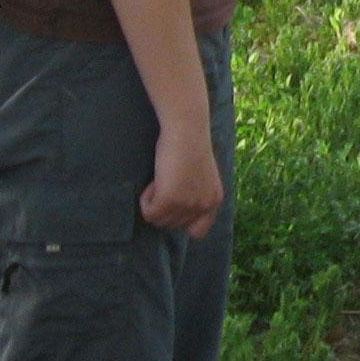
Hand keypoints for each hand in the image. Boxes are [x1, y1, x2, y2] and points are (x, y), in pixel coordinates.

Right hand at [142, 117, 225, 236]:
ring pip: (159, 221)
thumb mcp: (201, 175)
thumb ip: (196, 195)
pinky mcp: (169, 200)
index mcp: (214, 200)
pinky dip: (145, 200)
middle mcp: (204, 206)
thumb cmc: (190, 144)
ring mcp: (187, 205)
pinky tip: (154, 180)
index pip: (199, 232)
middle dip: (164, 207)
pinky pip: (148, 213)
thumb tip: (178, 214)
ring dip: (155, 201)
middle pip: (172, 226)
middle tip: (167, 180)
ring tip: (163, 177)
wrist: (186, 128)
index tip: (175, 206)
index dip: (183, 222)